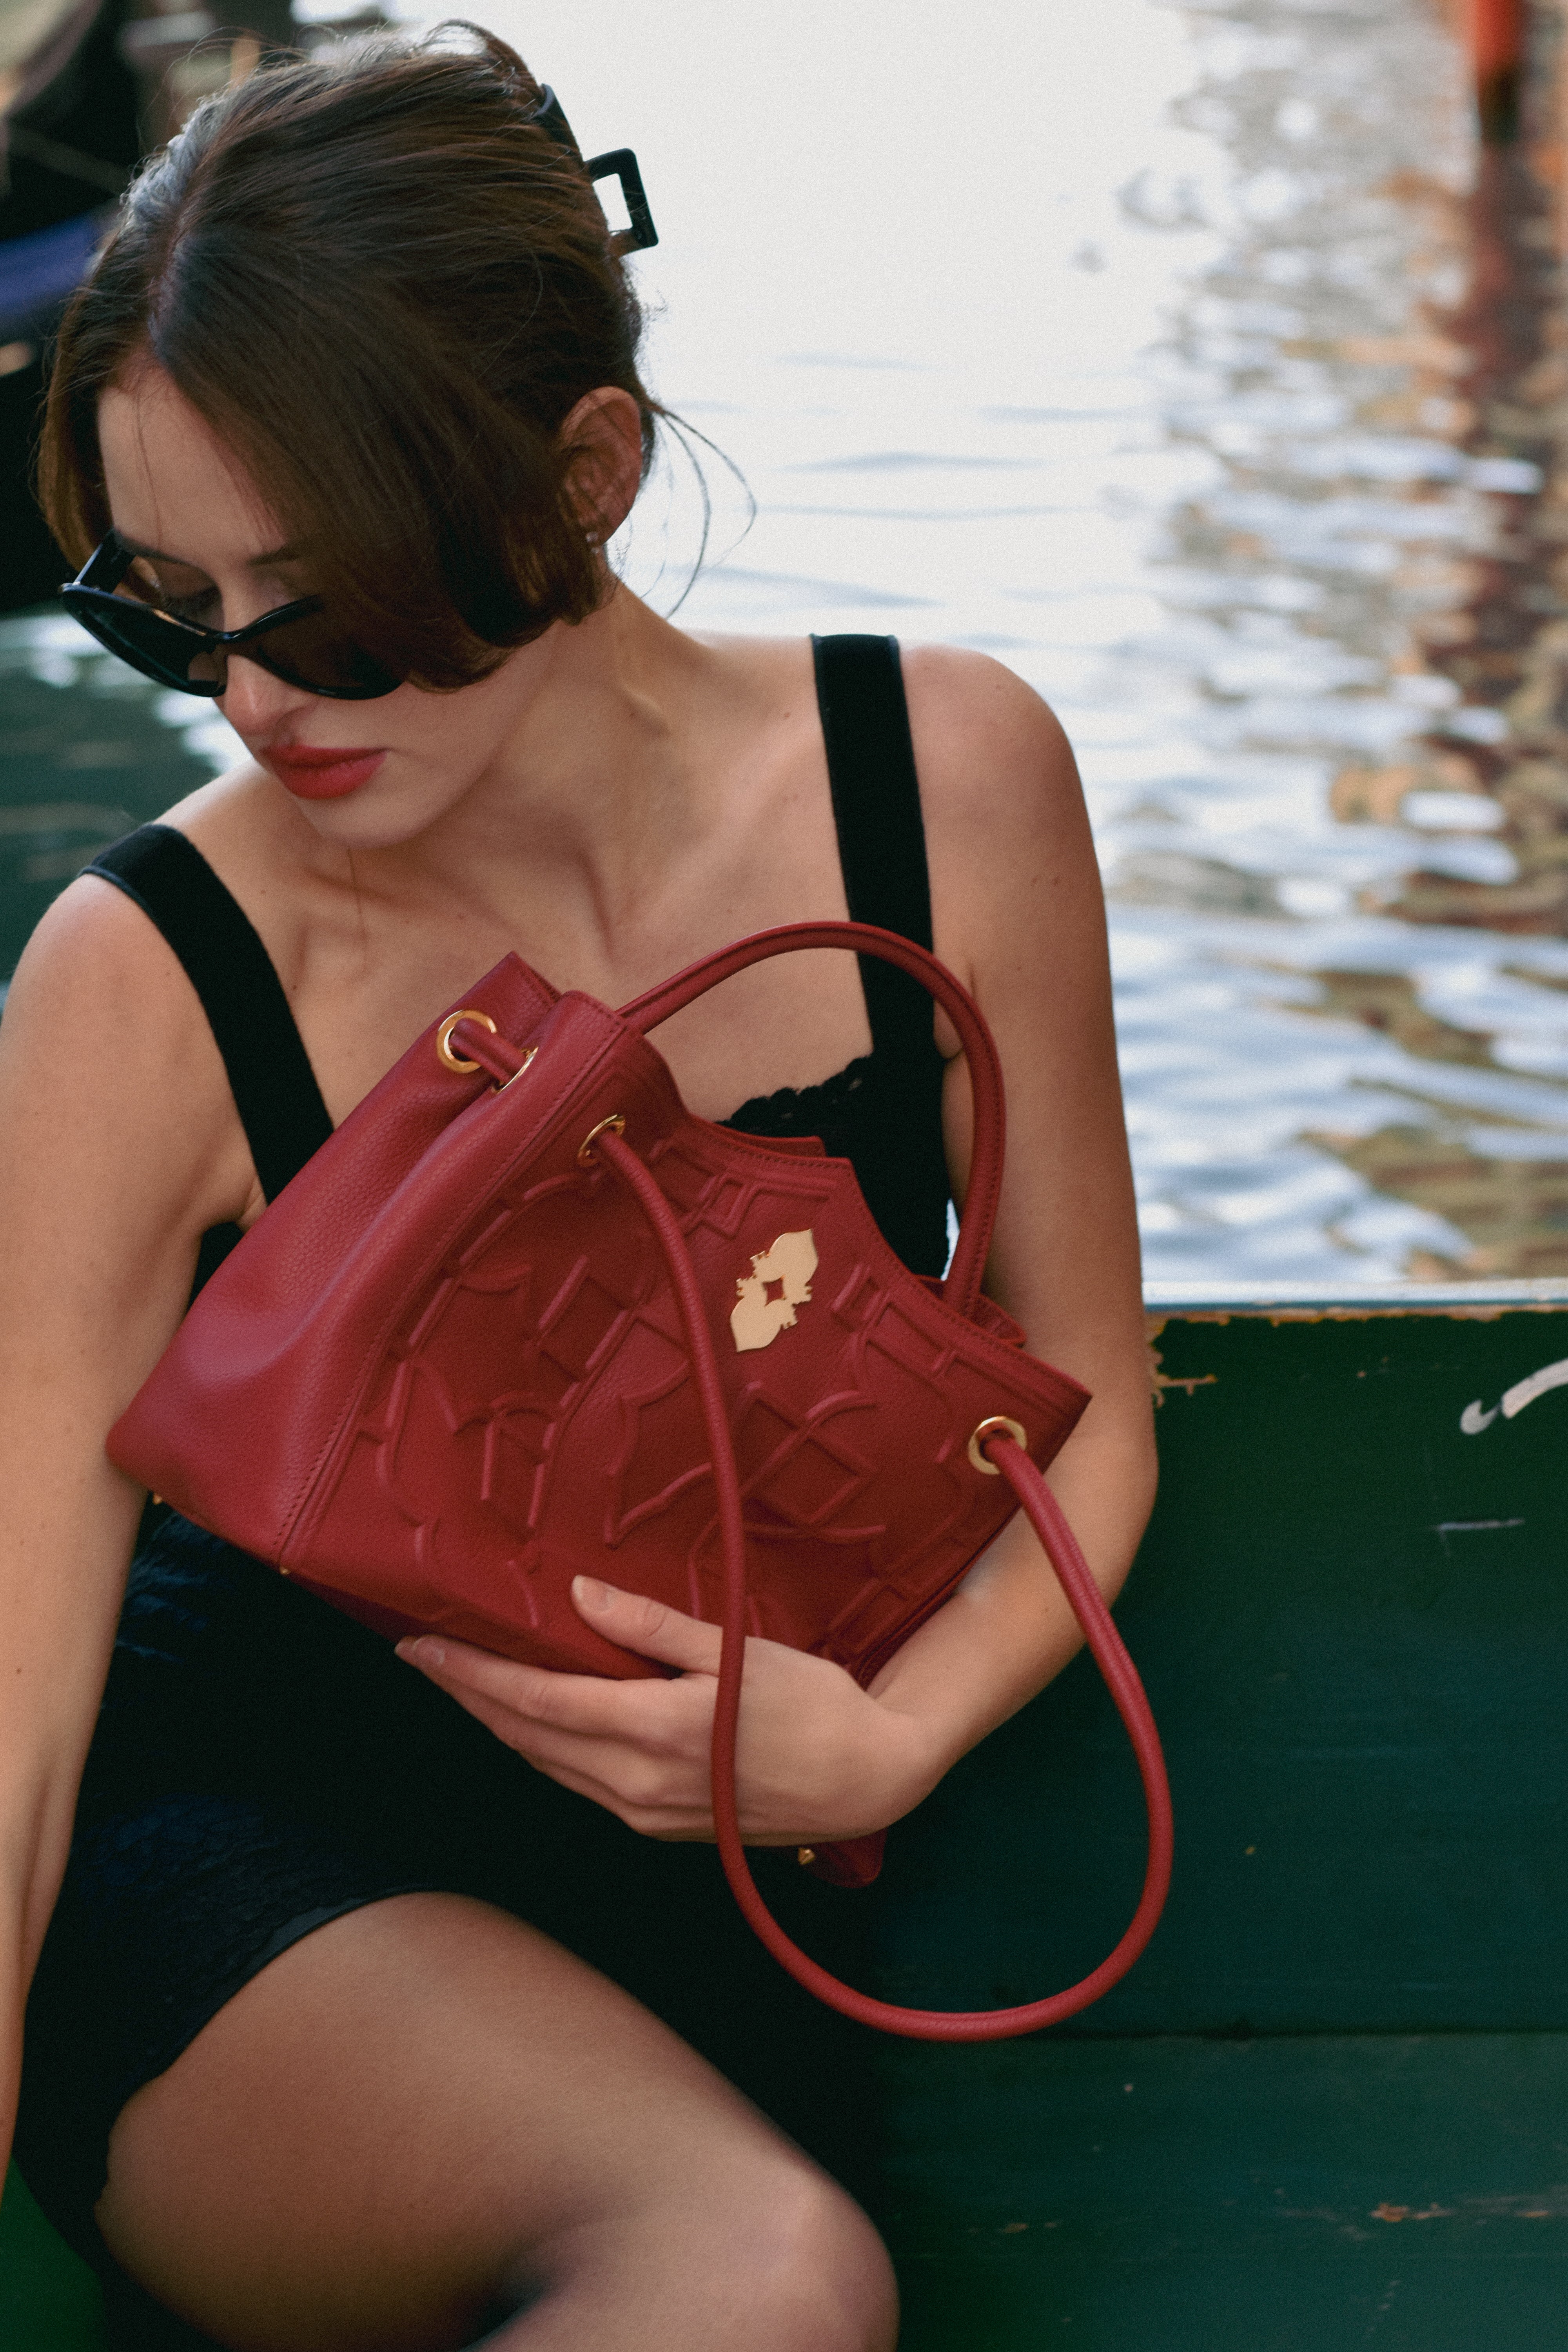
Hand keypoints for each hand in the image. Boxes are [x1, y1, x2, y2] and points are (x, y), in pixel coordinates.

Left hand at [396, 1577, 940, 1844]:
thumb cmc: (811, 1703)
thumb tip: (579, 1596)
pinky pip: (577, 1783)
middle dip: (467, 1696)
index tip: (421, 1646)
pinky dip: (542, 1747)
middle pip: (525, 1735)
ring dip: (500, 1724)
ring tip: (464, 1683)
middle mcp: (634, 1781)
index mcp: (651, 1729)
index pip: (533, 1699)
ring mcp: (642, 1811)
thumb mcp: (736, 1650)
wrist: (865, 1780)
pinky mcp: (656, 1825)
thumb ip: (652, 1626)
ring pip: (546, 1764)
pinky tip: (531, 1721)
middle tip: (422, 1656)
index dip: (469, 1674)